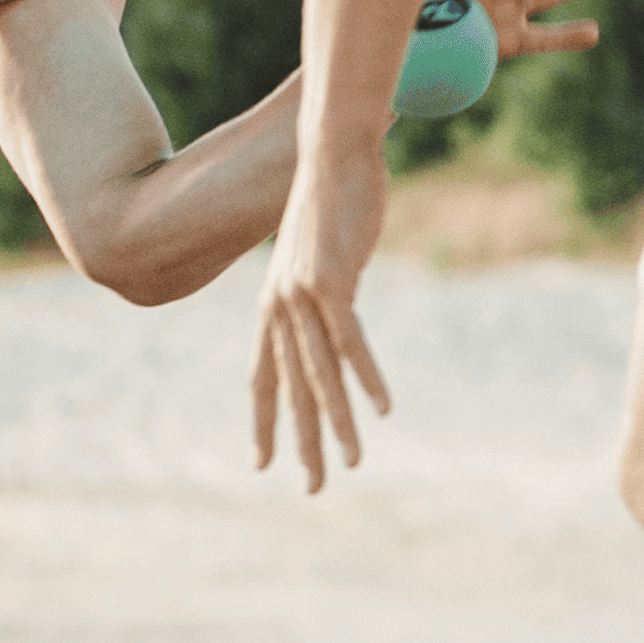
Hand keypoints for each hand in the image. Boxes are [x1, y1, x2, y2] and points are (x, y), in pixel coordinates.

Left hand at [247, 157, 391, 491]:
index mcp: (272, 306)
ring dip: (338, 423)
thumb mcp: (319, 257)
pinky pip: (350, 342)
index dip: (264, 422)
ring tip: (351, 464)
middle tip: (311, 489)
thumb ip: (322, 290)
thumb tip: (333, 309)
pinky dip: (366, 377)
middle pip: (292, 390)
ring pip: (320, 375)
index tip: (262, 463)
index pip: (264, 377)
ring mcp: (301, 296)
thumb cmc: (331, 201)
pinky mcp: (332, 282)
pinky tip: (381, 410)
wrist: (333, 154)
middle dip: (301, 443)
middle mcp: (279, 307)